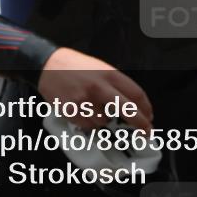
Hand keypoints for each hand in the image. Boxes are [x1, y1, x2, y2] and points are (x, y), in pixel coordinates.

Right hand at [37, 47, 153, 132]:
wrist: (48, 65)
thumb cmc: (75, 66)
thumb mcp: (100, 68)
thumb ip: (115, 84)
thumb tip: (130, 104)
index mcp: (110, 74)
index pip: (136, 94)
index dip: (146, 108)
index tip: (149, 117)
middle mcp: (100, 88)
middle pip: (128, 110)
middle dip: (140, 123)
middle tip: (145, 132)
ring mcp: (86, 101)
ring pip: (105, 121)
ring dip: (103, 120)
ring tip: (92, 107)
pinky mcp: (73, 112)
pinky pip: (88, 125)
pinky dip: (88, 122)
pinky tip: (82, 110)